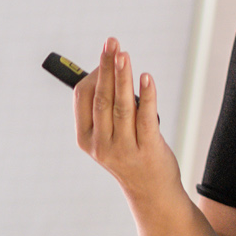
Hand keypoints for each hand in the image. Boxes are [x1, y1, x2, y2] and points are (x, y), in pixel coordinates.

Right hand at [73, 37, 179, 205]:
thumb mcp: (110, 137)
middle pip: (102, 97)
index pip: (83, 98)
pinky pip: (146, 117)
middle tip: (112, 42)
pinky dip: (147, 95)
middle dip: (107, 67)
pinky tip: (146, 77)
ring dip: (123, 76)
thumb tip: (110, 70)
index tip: (108, 55)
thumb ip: (107, 110)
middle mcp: (101, 143)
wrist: (152, 193)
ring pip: (121, 105)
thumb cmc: (131, 157)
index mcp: (86, 138)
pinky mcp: (147, 149)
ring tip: (124, 54)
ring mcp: (123, 148)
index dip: (95, 74)